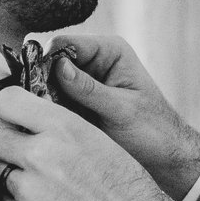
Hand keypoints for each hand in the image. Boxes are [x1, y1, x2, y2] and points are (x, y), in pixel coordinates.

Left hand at [0, 86, 173, 200]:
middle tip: (35, 160)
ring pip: (1, 174)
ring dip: (18, 178)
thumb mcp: (95, 138)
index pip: (7, 102)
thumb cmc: (122, 185)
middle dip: (13, 147)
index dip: (9, 110)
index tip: (13, 119)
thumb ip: (56, 126)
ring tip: (49, 189)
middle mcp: (41, 154)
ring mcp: (29, 190)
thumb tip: (22, 121)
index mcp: (63, 128)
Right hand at [48, 31, 199, 200]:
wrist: (164, 156)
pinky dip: (49, 112)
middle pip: (52, 62)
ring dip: (43, 99)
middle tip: (37, 105)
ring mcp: (83, 82)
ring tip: (44, 119)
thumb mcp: (121, 110)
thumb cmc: (152, 130)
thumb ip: (89, 90)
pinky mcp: (77, 102)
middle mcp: (94, 61)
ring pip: (48, 83)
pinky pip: (53, 102)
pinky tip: (48, 126)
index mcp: (110, 51)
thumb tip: (58, 67)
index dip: (47, 60)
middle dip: (41, 82)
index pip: (66, 43)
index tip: (35, 82)